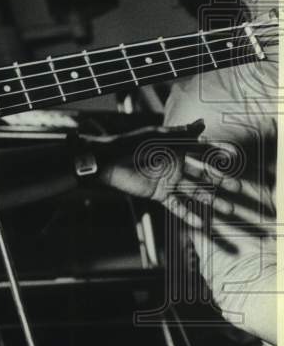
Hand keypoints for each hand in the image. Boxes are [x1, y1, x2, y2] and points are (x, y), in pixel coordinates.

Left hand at [90, 120, 273, 245]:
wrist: (106, 161)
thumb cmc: (129, 144)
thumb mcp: (156, 136)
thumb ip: (180, 133)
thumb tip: (202, 124)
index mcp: (177, 150)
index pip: (202, 153)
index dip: (218, 156)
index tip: (235, 158)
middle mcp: (177, 166)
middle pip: (203, 175)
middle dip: (221, 181)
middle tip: (239, 188)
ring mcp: (169, 181)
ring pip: (195, 192)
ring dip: (211, 200)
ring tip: (229, 209)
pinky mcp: (159, 194)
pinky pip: (177, 205)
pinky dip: (188, 214)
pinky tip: (201, 222)